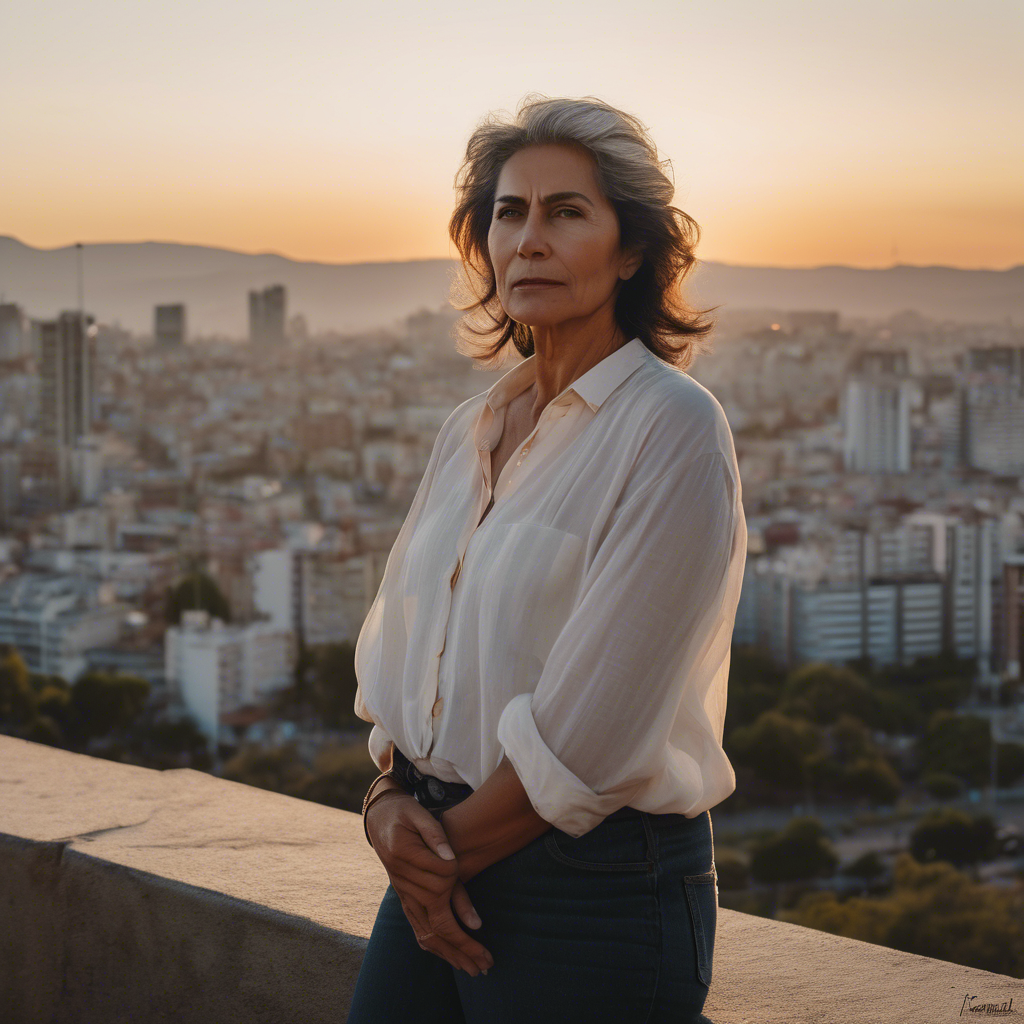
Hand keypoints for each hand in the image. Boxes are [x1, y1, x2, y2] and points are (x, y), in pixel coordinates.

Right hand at [366, 788, 494, 975]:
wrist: (380, 817)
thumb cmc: (404, 813)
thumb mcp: (419, 815)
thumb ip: (436, 837)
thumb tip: (450, 861)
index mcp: (405, 859)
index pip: (440, 882)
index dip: (457, 884)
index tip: (467, 882)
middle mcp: (404, 884)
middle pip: (436, 923)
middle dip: (463, 947)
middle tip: (487, 963)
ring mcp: (404, 895)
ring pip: (427, 934)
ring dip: (452, 954)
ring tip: (475, 968)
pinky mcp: (406, 899)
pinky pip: (418, 929)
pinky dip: (436, 947)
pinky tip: (451, 957)